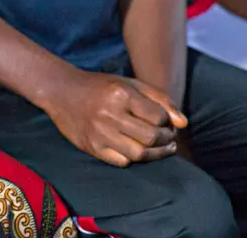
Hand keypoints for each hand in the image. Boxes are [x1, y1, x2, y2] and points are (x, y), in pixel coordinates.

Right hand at [42, 70, 187, 167]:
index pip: (158, 117)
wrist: (62, 91)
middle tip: (168, 137)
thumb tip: (183, 124)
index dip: (168, 122)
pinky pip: (121, 162)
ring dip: (156, 154)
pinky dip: (134, 159)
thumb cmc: (102, 86)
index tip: (167, 121)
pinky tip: (137, 150)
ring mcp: (99, 133)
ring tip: (161, 147)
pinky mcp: (92, 147)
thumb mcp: (131, 84)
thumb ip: (160, 100)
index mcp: (121, 94)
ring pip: (139, 154)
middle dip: (166, 140)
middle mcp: (109, 114)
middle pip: (151, 138)